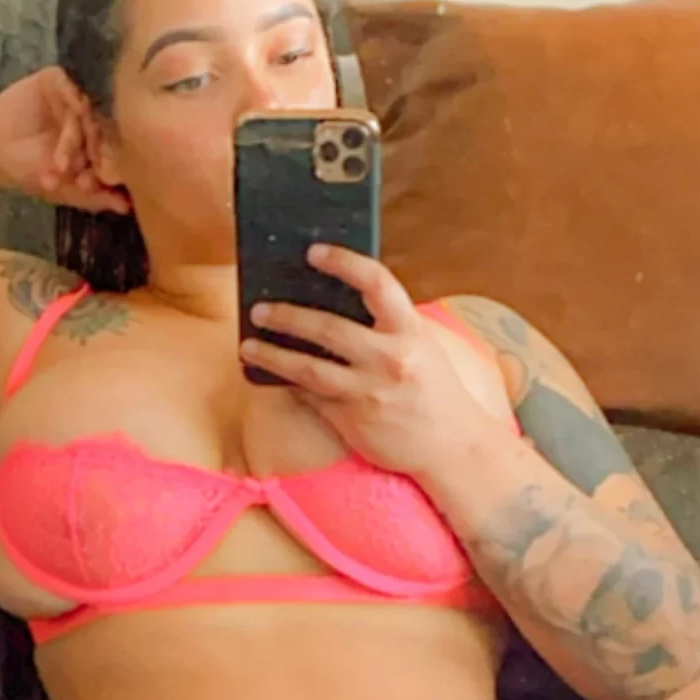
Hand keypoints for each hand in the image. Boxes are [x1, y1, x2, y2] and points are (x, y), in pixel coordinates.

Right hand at [0, 68, 131, 214]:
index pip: (113, 151)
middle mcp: (89, 117)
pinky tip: (66, 123)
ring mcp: (74, 96)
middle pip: (103, 130)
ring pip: (87, 113)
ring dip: (74, 141)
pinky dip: (70, 105)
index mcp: (96, 141)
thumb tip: (127, 208)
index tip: (93, 186)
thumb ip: (95, 197)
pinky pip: (72, 87)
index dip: (106, 170)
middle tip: (80, 177)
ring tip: (59, 165)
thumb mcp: (64, 190)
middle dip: (92, 156)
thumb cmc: (26, 169)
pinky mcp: (57, 79)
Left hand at [241, 245, 507, 480]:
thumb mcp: (421, 345)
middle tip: (259, 309)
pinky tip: (273, 375)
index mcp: (410, 330)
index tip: (313, 252)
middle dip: (287, 316)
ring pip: (308, 368)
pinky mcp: (352, 421)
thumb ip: (386, 324)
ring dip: (272, 355)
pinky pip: (312, 397)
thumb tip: (334, 301)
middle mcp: (390, 359)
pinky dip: (291, 384)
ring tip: (248, 347)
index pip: (376, 282)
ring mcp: (369, 392)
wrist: (452, 446)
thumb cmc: (433, 388)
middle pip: (328, 328)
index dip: (343, 262)